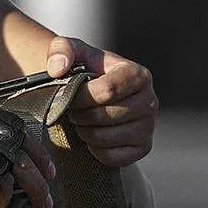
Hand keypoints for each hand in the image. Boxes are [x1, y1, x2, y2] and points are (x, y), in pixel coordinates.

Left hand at [45, 38, 157, 166]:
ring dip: (84, 132)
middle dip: (80, 115)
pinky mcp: (143, 147)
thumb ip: (61, 50)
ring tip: (82, 121)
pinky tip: (92, 137)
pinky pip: (113, 157)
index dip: (80, 97)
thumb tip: (57, 68)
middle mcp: (150, 100)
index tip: (68, 96)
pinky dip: (95, 150)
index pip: (107, 91)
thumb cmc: (83, 71)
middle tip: (73, 111)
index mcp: (138, 75)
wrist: (93, 95)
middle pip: (105, 115)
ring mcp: (148, 126)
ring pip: (106, 138)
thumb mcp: (70, 52)